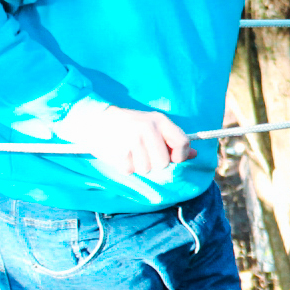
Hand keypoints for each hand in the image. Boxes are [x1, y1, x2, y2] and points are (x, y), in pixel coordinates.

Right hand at [54, 99, 192, 173]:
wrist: (95, 119)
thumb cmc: (128, 125)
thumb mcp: (152, 126)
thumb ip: (172, 140)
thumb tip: (194, 154)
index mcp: (159, 120)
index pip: (182, 143)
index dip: (181, 156)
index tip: (173, 159)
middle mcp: (147, 128)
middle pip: (164, 162)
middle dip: (155, 164)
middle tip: (145, 156)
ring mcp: (132, 139)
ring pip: (146, 169)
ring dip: (139, 166)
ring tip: (131, 153)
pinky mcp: (119, 150)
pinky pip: (130, 170)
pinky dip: (126, 168)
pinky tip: (121, 156)